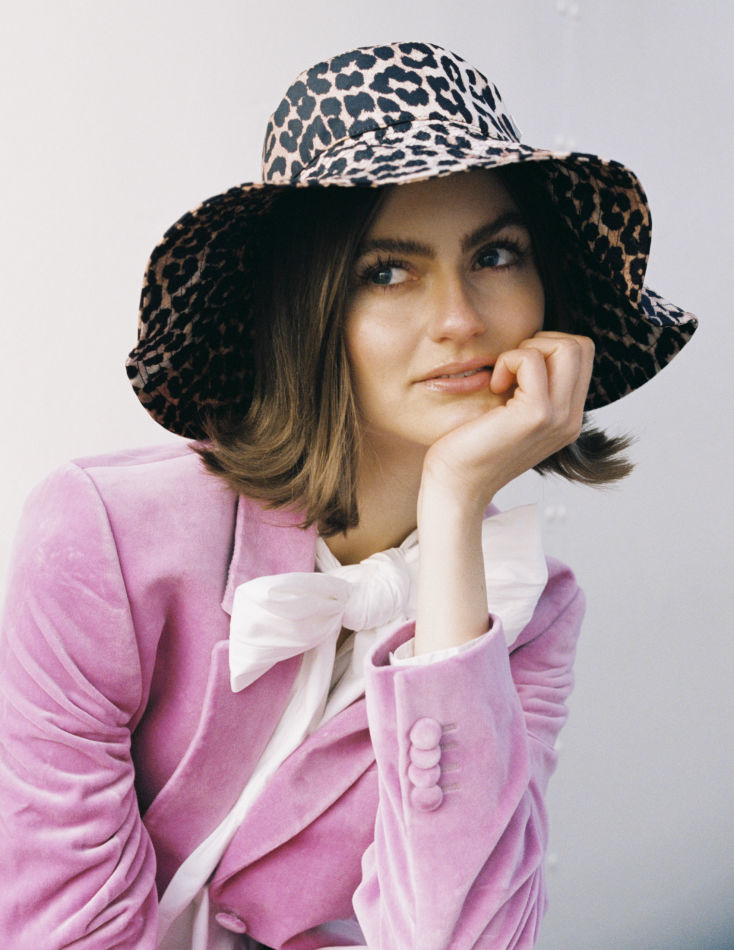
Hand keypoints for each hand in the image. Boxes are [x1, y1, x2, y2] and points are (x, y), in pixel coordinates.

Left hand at [420, 331, 594, 514]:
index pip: (582, 356)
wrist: (456, 486)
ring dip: (526, 350)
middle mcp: (571, 419)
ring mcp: (558, 418)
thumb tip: (530, 348)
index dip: (547, 348)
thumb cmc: (472, 447)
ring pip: (566, 347)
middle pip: (580, 346)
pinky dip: (508, 361)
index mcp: (568, 418)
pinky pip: (531, 360)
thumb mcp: (511, 414)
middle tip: (510, 370)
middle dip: (541, 342)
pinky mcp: (536, 415)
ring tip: (503, 379)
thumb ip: (531, 388)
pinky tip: (493, 387)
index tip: (516, 373)